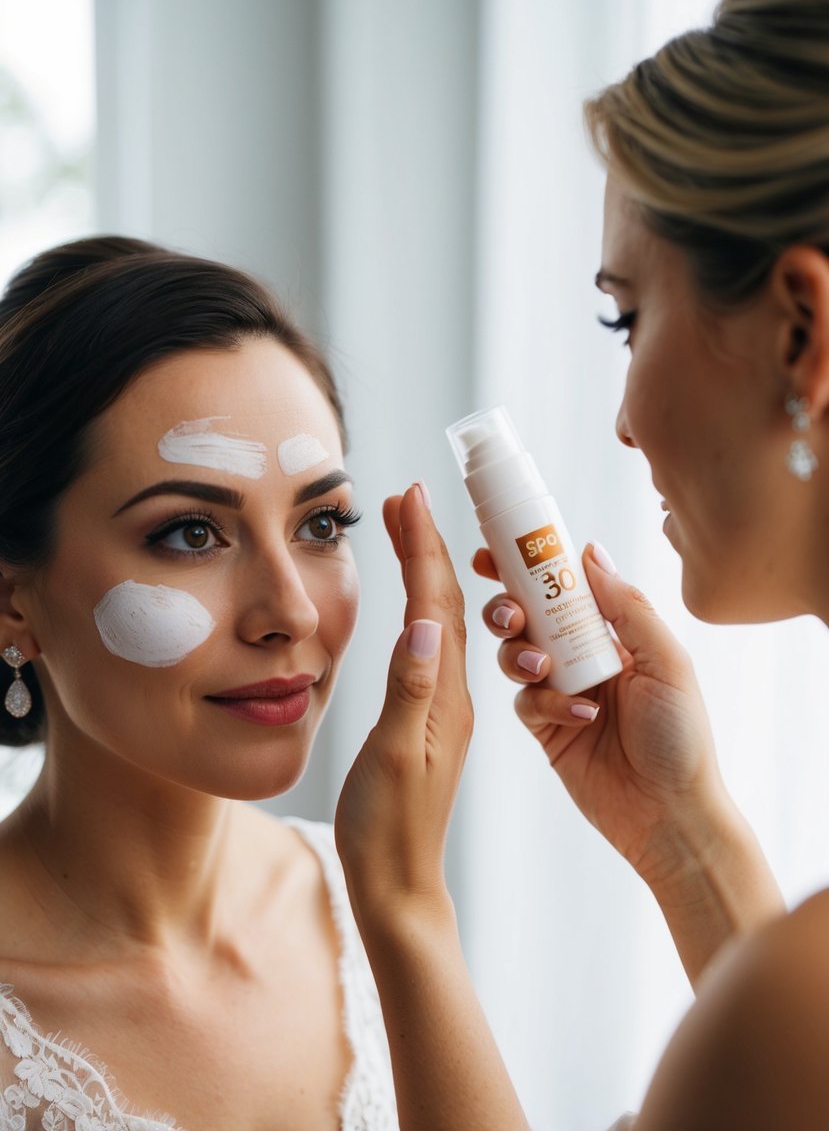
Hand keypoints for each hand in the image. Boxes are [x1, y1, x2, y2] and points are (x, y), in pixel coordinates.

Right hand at [335, 483, 472, 930]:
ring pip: (442, 623)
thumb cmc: (392, 830)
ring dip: (425, 573)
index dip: (424, 544)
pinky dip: (421, 615)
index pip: (439, 601)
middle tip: (405, 499)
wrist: (398, 887)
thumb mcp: (400, 759)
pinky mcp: (433, 723)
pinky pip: (433, 654)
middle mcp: (453, 692)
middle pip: (445, 602)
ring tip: (408, 533)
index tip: (412, 496)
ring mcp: (445, 707)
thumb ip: (410, 691)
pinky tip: (415, 608)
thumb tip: (424, 622)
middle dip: (425, 545)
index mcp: (448, 693)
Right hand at [475, 540, 725, 886]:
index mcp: (613, 633)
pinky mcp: (546, 728)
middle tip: (512, 615)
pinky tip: (580, 716)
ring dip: (520, 654)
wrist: (670, 815)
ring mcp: (561, 692)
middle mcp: (582, 656)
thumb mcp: (667, 662)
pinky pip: (525, 701)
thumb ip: (627, 607)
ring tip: (542, 669)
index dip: (529, 566)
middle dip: (509, 607)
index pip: (564, 586)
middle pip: (528, 615)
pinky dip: (545, 704)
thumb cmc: (681, 738)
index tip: (495, 551)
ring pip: (515, 655)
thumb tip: (590, 552)